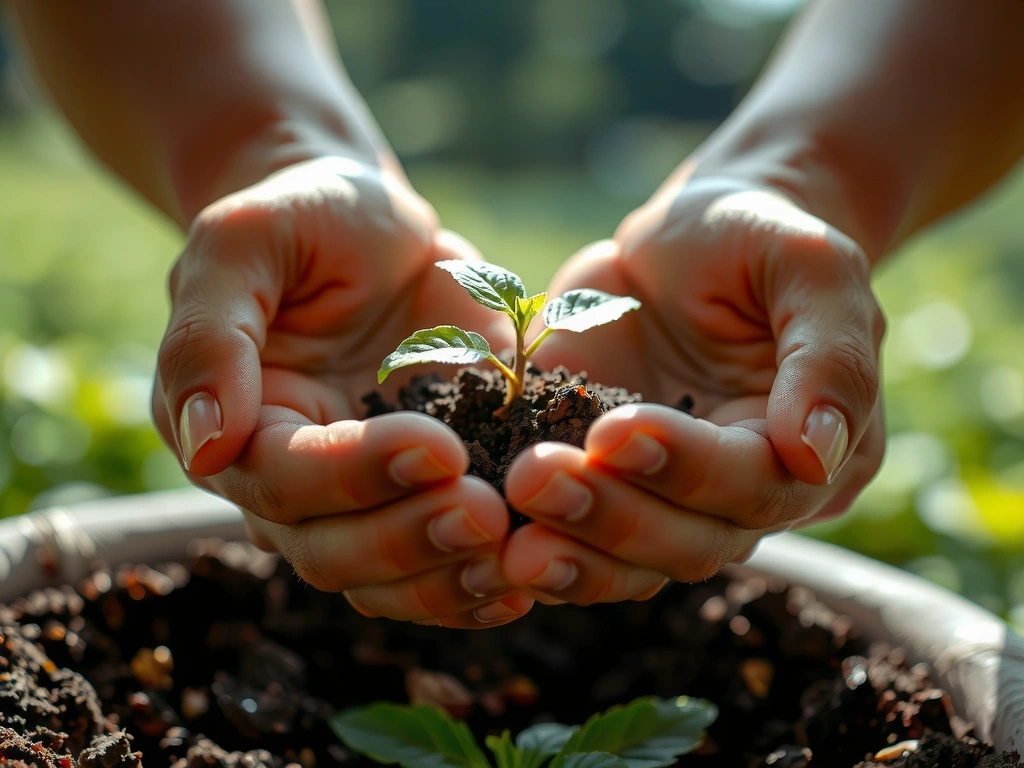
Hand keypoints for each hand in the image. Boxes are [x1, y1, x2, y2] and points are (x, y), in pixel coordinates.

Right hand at [153, 157, 531, 627]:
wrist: (374, 223)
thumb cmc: (304, 216)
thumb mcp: (243, 242)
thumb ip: (209, 335)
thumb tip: (204, 445)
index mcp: (238, 425)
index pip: (280, 480)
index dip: (354, 475)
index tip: (436, 448)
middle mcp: (294, 478)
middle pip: (331, 549)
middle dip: (408, 539)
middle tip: (484, 515)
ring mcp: (364, 493)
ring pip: (384, 578)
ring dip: (447, 579)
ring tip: (514, 556)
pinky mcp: (426, 491)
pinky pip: (438, 563)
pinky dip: (477, 582)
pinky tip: (525, 582)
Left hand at [501, 175, 884, 604]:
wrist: (689, 235)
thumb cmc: (757, 235)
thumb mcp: (810, 267)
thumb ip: (830, 355)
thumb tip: (817, 454)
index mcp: (806, 450)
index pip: (754, 485)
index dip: (685, 468)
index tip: (614, 431)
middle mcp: (740, 493)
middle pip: (689, 541)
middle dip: (612, 518)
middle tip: (535, 478)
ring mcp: (666, 495)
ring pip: (631, 562)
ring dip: (571, 553)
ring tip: (509, 540)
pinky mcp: (604, 484)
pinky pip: (577, 539)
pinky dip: (540, 545)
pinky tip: (491, 541)